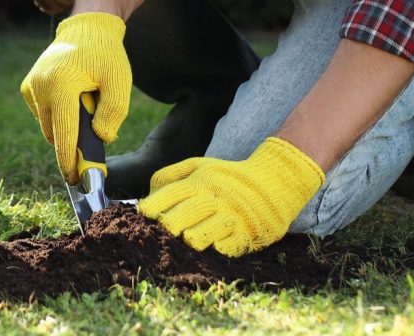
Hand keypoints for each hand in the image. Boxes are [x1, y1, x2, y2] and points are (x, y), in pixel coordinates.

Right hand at [19, 12, 130, 181]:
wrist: (88, 28)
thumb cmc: (106, 55)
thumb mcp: (120, 81)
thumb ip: (113, 112)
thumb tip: (101, 139)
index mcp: (62, 84)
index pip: (64, 134)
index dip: (70, 161)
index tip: (77, 181)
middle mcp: (41, 86)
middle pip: (55, 133)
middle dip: (71, 145)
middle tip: (91, 152)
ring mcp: (32, 86)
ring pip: (48, 125)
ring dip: (64, 128)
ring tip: (85, 111)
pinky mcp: (28, 86)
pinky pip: (42, 114)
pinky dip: (56, 115)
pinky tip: (72, 101)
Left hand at [137, 136, 324, 255]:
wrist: (272, 180)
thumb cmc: (227, 177)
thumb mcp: (200, 166)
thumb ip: (172, 175)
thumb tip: (149, 192)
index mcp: (200, 181)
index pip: (174, 192)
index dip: (156, 202)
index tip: (142, 212)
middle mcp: (214, 197)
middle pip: (188, 211)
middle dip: (171, 222)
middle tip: (161, 230)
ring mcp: (232, 215)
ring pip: (209, 228)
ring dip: (195, 236)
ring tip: (186, 239)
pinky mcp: (247, 232)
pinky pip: (234, 242)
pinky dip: (224, 246)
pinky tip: (216, 247)